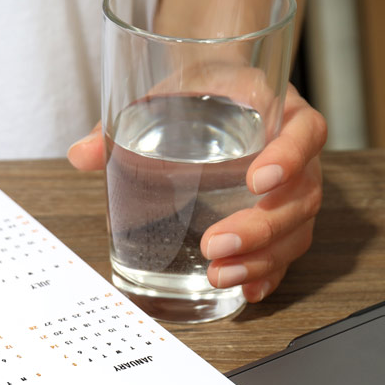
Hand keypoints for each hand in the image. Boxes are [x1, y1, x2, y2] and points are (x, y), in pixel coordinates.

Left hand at [68, 84, 325, 302]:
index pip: (304, 133)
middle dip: (260, 227)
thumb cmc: (198, 93)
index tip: (255, 180)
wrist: (217, 93)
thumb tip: (81, 154)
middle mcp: (296, 153)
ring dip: (261, 258)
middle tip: (215, 244)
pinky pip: (286, 250)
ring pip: (295, 230)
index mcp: (279, 110)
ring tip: (220, 275)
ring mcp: (293, 189)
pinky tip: (247, 291)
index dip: (288, 158)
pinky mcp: (281, 218)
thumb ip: (124, 123)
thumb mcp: (167, 94)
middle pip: (300, 196)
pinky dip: (268, 273)